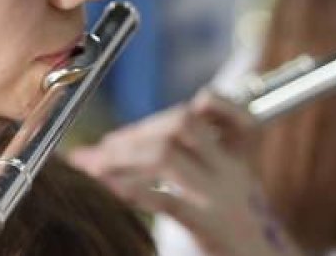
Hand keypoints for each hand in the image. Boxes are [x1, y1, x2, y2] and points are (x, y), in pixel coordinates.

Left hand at [70, 90, 303, 255]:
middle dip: (135, 131)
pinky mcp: (209, 225)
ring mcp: (220, 196)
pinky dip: (129, 189)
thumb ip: (204, 160)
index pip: (212, 104)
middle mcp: (231, 169)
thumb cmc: (242, 231)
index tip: (137, 128)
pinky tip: (105, 187)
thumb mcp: (232, 187)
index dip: (165, 111)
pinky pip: (166, 200)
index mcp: (237, 155)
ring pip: (166, 154)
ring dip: (122, 156)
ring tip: (93, 166)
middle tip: (102, 147)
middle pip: (181, 122)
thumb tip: (146, 140)